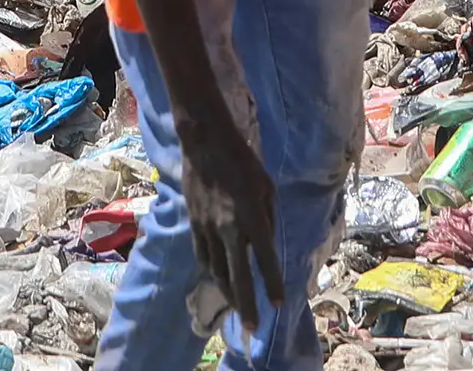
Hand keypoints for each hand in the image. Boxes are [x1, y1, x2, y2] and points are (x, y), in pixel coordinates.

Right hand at [175, 107, 281, 330]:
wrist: (205, 143)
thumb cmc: (244, 162)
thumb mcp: (267, 187)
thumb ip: (267, 217)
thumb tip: (266, 244)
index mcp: (252, 216)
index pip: (264, 259)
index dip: (272, 284)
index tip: (278, 304)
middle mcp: (229, 228)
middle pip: (237, 277)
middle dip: (246, 306)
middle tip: (252, 328)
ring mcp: (207, 228)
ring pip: (217, 272)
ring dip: (229, 293)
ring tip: (238, 308)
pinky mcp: (194, 224)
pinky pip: (203, 257)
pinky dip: (212, 272)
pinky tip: (219, 279)